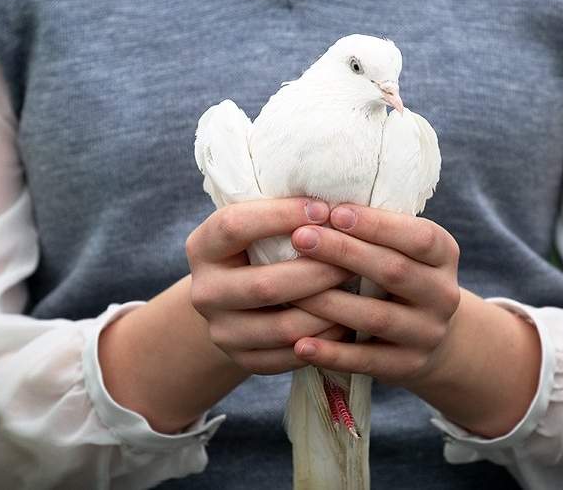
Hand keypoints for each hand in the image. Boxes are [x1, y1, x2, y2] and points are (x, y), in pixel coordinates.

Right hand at [186, 198, 354, 374]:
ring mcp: (221, 331)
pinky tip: (348, 321)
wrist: (237, 302)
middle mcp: (204, 292)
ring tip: (359, 291)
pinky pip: (291, 356)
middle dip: (318, 270)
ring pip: (284, 327)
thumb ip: (283, 215)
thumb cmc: (261, 249)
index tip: (325, 210)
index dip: (280, 216)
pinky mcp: (243, 360)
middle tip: (356, 257)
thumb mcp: (257, 227)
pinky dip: (325, 341)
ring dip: (329, 310)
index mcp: (203, 247)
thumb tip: (337, 201)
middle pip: (264, 285)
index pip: (234, 226)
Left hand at [288, 204, 541, 436]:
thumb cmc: (399, 276)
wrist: (434, 337)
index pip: (418, 236)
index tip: (334, 211)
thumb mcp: (403, 249)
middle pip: (394, 271)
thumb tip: (315, 200)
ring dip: (330, 303)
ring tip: (290, 290)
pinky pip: (366, 361)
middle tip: (301, 238)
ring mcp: (427, 333)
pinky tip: (299, 344)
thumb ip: (373, 230)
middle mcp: (443, 294)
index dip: (377, 225)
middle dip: (345, 253)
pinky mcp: (408, 366)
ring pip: (376, 317)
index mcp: (443, 254)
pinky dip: (332, 353)